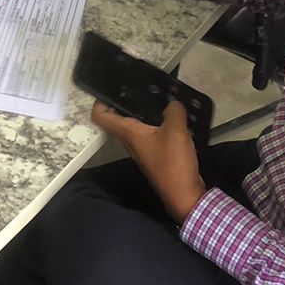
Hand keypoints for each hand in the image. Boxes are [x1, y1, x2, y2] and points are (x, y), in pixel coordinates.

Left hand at [91, 100, 206, 221]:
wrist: (184, 195)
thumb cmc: (173, 162)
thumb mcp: (175, 131)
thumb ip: (174, 111)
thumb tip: (173, 103)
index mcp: (129, 134)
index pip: (101, 117)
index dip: (100, 101)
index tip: (108, 90)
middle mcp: (131, 142)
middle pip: (119, 119)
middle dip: (125, 103)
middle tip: (138, 89)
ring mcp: (143, 150)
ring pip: (137, 127)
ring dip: (144, 113)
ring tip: (158, 99)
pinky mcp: (157, 156)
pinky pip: (152, 134)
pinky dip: (159, 125)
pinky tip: (173, 119)